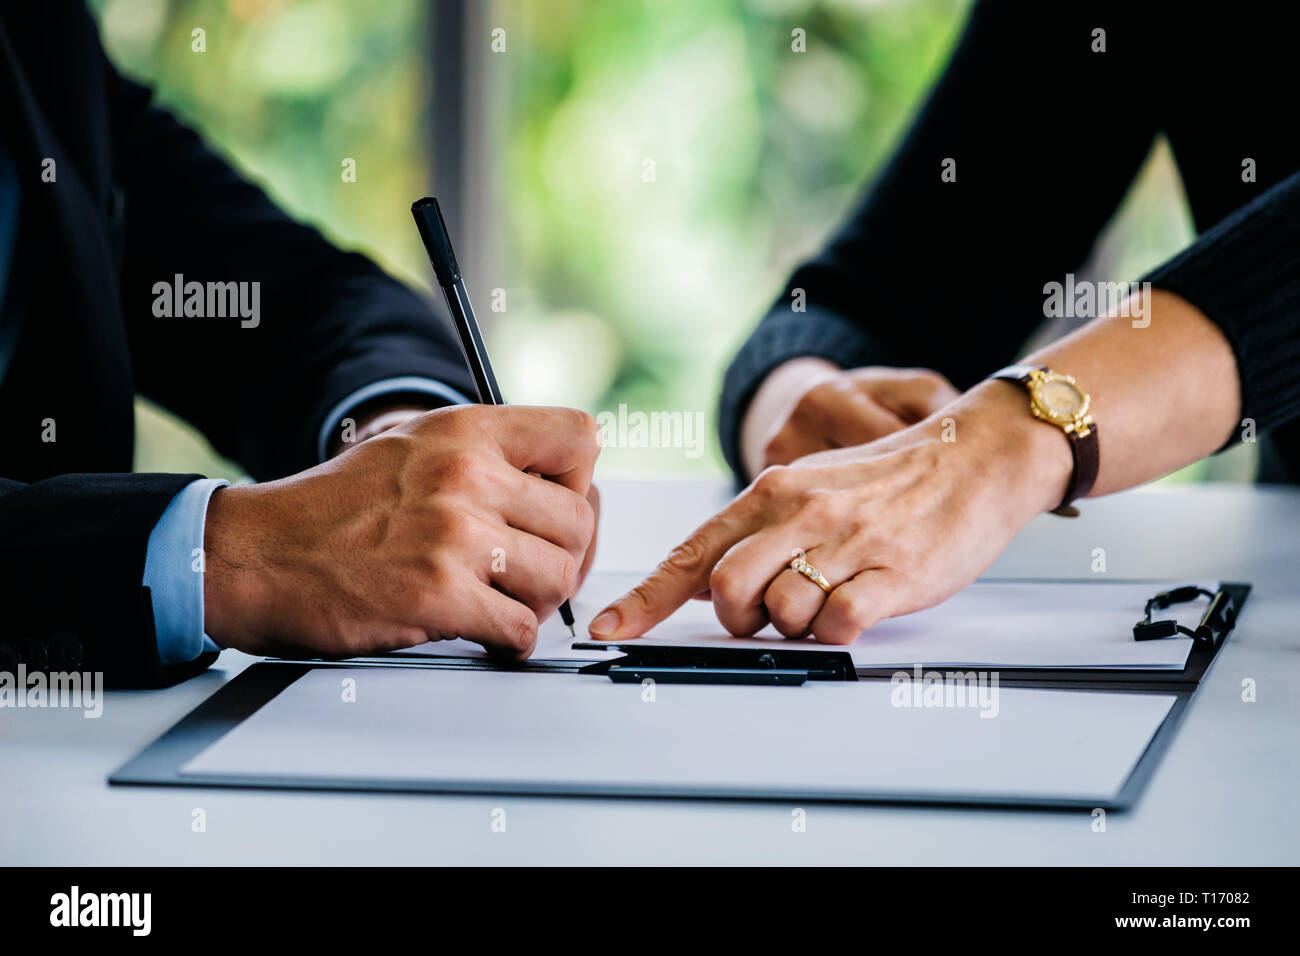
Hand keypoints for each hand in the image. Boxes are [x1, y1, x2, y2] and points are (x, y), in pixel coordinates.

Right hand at [204, 405, 600, 660]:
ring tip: (501, 601)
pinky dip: (510, 641)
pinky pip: (520, 628)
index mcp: (464, 431)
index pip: (578, 437)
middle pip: (579, 521)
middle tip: (530, 573)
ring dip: (536, 601)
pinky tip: (484, 633)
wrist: (255, 554)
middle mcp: (466, 475)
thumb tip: (562, 485)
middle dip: (564, 556)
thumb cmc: (333, 509)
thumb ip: (484, 455)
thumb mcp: (412, 447)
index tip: (556, 508)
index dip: (581, 480)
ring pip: (558, 578)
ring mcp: (453, 536)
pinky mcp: (438, 596)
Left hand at [590, 381, 1070, 643]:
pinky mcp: (894, 572)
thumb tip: (702, 581)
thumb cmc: (889, 480)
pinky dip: (837, 632)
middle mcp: (801, 513)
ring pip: (782, 611)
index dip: (645, 599)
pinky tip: (857, 609)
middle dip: (739, 619)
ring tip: (832, 597)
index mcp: (772, 493)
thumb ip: (754, 532)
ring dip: (797, 624)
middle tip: (770, 613)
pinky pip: (839, 624)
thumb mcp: (809, 489)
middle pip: (729, 591)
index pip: (692, 553)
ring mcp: (848, 542)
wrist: (975, 455)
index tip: (610, 630)